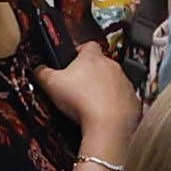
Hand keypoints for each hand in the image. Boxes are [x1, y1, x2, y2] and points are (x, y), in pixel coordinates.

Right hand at [50, 41, 141, 170]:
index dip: (79, 52)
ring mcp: (125, 83)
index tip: (72, 62)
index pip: (87, 45)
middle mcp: (112, 66)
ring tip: (90, 104)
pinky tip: (104, 114)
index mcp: (92, 57)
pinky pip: (123, 98)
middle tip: (78, 88)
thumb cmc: (81, 101)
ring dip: (104, 89)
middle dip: (91, 73)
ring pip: (113, 81)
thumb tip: (37, 69)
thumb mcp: (51, 84)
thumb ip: (42, 73)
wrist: (108, 125)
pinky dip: (115, 104)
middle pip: (100, 64)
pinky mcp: (133, 100)